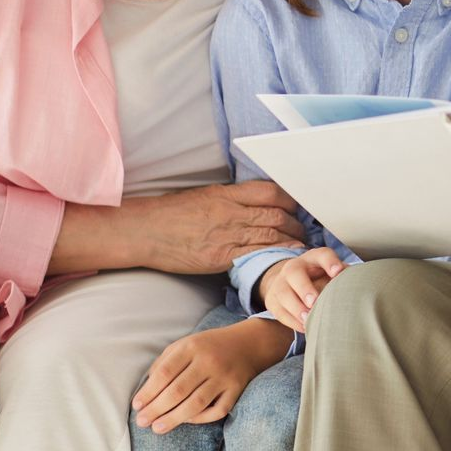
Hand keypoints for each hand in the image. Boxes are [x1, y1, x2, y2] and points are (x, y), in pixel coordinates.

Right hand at [126, 183, 305, 273]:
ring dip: (291, 240)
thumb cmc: (171, 212)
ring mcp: (227, 235)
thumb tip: (253, 201)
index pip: (270, 192)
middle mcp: (231, 213)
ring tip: (301, 244)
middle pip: (275, 215)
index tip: (296, 206)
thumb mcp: (204, 195)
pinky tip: (285, 257)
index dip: (289, 200)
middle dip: (296, 223)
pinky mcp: (220, 257)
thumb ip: (230, 198)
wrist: (145, 231)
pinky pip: (254, 255)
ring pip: (270, 235)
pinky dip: (273, 255)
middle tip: (305, 228)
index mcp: (227, 194)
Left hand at [131, 316, 293, 433]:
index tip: (136, 406)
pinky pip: (218, 410)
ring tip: (157, 428)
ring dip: (174, 419)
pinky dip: (200, 418)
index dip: (148, 392)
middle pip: (178, 390)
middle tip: (142, 422)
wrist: (249, 343)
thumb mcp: (185, 344)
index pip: (165, 373)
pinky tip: (186, 420)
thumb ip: (165, 363)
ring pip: (196, 403)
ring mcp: (225, 376)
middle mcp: (209, 361)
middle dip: (156, 409)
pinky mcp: (237, 389)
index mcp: (192, 346)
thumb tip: (145, 391)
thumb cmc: (208, 347)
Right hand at [258, 247, 349, 331]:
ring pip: (283, 293)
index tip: (338, 272)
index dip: (330, 262)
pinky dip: (292, 321)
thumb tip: (360, 286)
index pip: (322, 255)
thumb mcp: (331, 272)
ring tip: (308, 319)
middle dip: (304, 288)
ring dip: (296, 308)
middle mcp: (294, 267)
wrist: (289, 281)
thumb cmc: (320, 278)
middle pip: (295, 273)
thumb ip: (343, 277)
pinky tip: (304, 327)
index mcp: (313, 258)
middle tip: (314, 302)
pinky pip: (279, 311)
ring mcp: (280, 283)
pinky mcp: (272, 300)